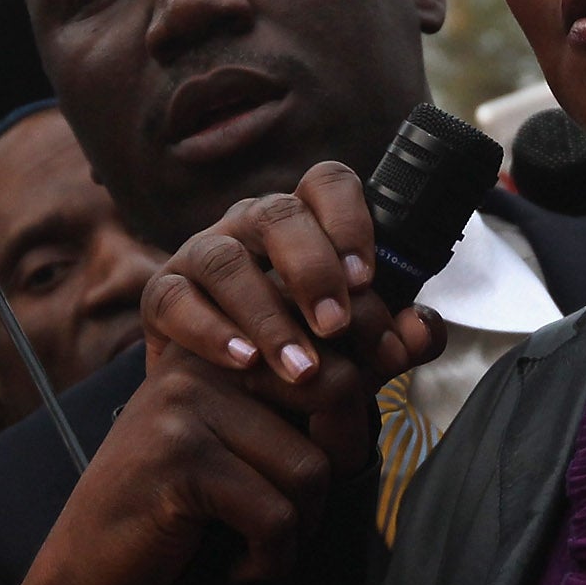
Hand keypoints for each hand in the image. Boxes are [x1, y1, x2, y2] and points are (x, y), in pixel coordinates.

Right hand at [9, 345, 377, 584]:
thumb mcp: (262, 436)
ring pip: (311, 468)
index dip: (356, 411)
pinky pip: (275, 515)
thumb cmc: (192, 509)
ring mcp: (188, 405)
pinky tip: (235, 563)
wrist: (95, 574)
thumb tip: (426, 332)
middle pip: (339, 393)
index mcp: (231, 339)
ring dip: (298, 527)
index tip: (330, 459)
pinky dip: (270, 557)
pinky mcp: (180, 461)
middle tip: (286, 510)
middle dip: (333, 470)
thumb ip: (332, 389)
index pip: (340, 345)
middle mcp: (208, 357)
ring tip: (251, 539)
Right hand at [144, 160, 444, 389]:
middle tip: (336, 327)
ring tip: (298, 368)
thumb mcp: (354, 348)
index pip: (328, 183)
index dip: (350, 220)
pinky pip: (175, 299)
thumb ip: (394, 338)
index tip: (366, 278)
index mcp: (305, 221)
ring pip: (226, 259)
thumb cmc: (302, 355)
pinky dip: (210, 331)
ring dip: (266, 314)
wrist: (229, 401)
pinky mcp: (162, 293)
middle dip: (311, 270)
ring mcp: (202, 253)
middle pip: (278, 216)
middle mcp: (251, 225)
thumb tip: (423, 332)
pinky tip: (242, 362)